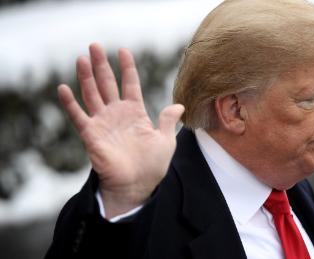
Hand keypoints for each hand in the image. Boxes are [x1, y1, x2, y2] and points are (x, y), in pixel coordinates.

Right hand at [58, 43, 183, 217]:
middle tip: (95, 45)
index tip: (123, 50)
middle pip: (107, 84)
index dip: (127, 67)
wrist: (137, 186)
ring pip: (92, 94)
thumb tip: (179, 105)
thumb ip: (168, 120)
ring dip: (86, 77)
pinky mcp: (91, 135)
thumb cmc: (152, 166)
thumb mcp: (166, 140)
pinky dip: (70, 103)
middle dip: (101, 65)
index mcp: (136, 113)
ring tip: (82, 58)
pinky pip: (78, 116)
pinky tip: (63, 88)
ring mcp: (103, 123)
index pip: (130, 84)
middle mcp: (117, 114)